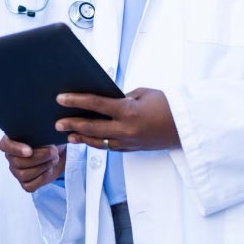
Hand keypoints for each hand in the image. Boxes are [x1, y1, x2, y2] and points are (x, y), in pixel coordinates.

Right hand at [0, 136, 65, 192]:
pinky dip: (42, 178)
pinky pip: (29, 186)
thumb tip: (40, 135)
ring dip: (42, 167)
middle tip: (53, 151)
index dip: (15, 149)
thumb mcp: (43, 130)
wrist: (56, 151)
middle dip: (38, 157)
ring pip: (23, 174)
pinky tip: (49, 169)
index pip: (4, 146)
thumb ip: (37, 131)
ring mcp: (17, 171)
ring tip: (54, 158)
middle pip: (17, 162)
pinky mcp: (26, 183)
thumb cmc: (47, 138)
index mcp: (11, 141)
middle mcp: (11, 157)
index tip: (30, 150)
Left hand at [55, 88, 179, 150]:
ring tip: (68, 135)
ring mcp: (129, 142)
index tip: (60, 98)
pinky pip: (110, 147)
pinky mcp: (133, 149)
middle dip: (72, 124)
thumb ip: (121, 98)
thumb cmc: (167, 105)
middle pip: (92, 127)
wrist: (186, 126)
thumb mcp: (142, 94)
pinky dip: (97, 142)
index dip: (76, 101)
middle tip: (57, 123)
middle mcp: (126, 129)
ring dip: (82, 138)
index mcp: (128, 111)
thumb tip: (105, 102)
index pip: (95, 104)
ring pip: (99, 141)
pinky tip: (88, 139)